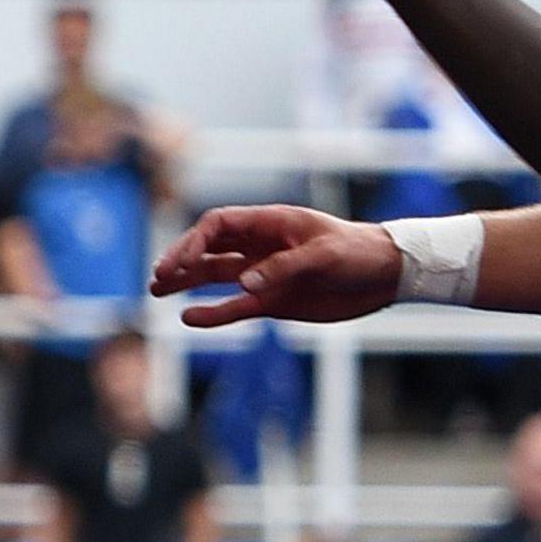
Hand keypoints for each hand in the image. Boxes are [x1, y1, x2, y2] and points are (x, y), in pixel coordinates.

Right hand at [151, 205, 404, 327]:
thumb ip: (283, 267)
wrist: (384, 275)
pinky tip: (189, 318)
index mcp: (269, 224)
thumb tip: (243, 283)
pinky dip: (213, 312)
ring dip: (186, 282)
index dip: (194, 240)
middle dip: (180, 260)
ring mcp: (264, 274)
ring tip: (156, 291)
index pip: (218, 225)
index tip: (180, 261)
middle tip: (156, 277)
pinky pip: (235, 307)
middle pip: (208, 249)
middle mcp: (260, 247)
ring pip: (214, 276)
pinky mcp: (274, 301)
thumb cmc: (357, 252)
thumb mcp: (324, 255)